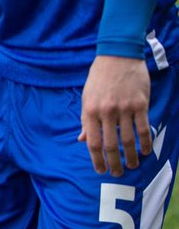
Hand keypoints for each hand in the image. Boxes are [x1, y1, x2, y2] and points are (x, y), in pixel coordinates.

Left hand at [79, 55, 151, 175]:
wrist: (118, 55)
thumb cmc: (99, 77)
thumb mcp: (87, 97)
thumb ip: (86, 120)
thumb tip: (82, 140)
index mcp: (90, 111)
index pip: (93, 143)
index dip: (97, 160)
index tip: (101, 170)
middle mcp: (106, 112)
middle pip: (111, 145)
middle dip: (114, 163)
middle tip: (117, 173)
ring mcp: (124, 108)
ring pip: (128, 139)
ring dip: (131, 156)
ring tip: (132, 165)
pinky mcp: (140, 103)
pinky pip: (143, 128)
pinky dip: (145, 142)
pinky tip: (145, 151)